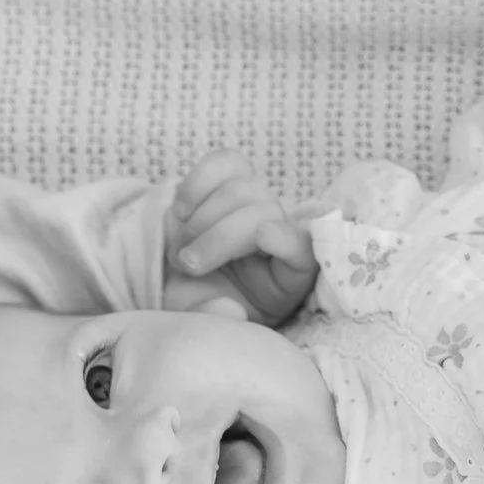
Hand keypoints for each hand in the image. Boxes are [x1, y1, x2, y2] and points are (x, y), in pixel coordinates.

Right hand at [161, 149, 318, 327]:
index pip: (302, 249)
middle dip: (218, 237)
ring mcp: (257, 203)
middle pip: (262, 213)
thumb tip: (231, 312)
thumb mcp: (207, 321)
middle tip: (187, 265)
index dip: (286, 238)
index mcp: (288, 276)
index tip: (262, 236)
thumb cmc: (202, 303)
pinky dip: (198, 181)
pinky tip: (181, 210)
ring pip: (241, 188)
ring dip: (202, 219)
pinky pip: (224, 162)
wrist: (180, 279)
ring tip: (181, 249)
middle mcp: (279, 233)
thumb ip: (216, 319)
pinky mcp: (233, 179)